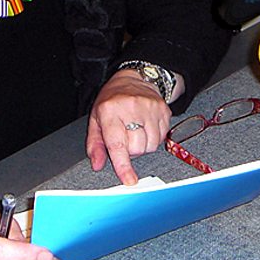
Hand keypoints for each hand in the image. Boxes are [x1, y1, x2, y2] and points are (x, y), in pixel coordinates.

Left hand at [85, 69, 177, 184]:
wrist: (134, 79)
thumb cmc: (112, 101)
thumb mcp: (96, 119)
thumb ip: (95, 144)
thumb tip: (97, 164)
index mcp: (110, 111)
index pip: (118, 144)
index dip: (123, 165)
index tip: (129, 180)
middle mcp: (132, 108)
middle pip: (137, 148)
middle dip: (131, 149)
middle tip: (126, 137)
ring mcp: (150, 108)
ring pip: (151, 145)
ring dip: (143, 145)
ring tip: (136, 130)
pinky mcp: (164, 110)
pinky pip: (161, 137)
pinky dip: (154, 137)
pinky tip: (146, 126)